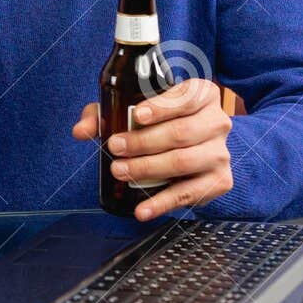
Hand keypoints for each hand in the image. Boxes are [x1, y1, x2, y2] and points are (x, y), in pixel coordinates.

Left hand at [71, 78, 232, 220]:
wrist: (195, 146)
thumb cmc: (161, 121)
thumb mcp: (132, 109)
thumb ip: (105, 114)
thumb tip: (81, 131)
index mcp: (202, 94)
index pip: (186, 97)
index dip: (161, 107)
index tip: (136, 116)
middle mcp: (217, 122)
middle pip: (181, 132)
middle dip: (143, 142)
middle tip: (115, 147)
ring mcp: (221, 153)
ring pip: (185, 161)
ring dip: (148, 169)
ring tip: (121, 171)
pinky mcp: (220, 181)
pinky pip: (190, 194)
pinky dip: (163, 203)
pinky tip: (142, 208)